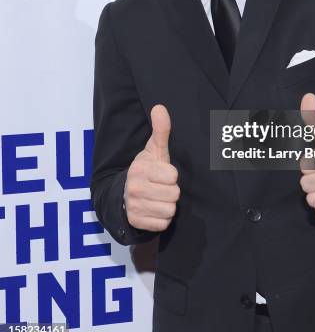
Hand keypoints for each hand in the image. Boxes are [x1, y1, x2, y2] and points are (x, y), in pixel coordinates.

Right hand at [124, 104, 179, 231]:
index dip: (171, 175)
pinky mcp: (137, 222)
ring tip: (158, 198)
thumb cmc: (146, 170)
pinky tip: (154, 210)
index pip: (173, 175)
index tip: (163, 173)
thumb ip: (160, 130)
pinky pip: (163, 224)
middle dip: (171, 191)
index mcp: (140, 169)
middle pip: (174, 194)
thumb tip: (160, 107)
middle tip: (161, 187)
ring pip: (169, 210)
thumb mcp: (154, 150)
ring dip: (167, 205)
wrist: (124, 194)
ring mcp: (134, 207)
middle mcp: (134, 188)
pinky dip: (161, 219)